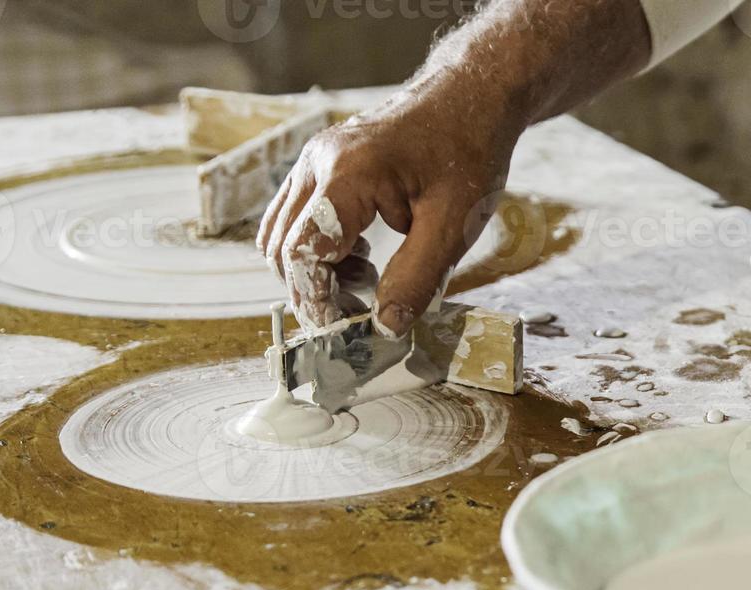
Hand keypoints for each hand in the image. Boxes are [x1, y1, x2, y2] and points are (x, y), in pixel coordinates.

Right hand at [257, 85, 521, 334]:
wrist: (469, 99)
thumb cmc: (467, 153)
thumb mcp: (453, 227)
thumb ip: (416, 280)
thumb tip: (384, 328)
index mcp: (348, 175)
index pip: (302, 251)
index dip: (315, 299)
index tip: (343, 329)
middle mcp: (317, 163)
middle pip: (281, 246)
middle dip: (311, 289)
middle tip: (357, 313)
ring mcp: (313, 160)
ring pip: (281, 234)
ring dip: (312, 269)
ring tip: (367, 280)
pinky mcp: (319, 166)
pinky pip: (296, 218)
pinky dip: (318, 248)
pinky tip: (362, 255)